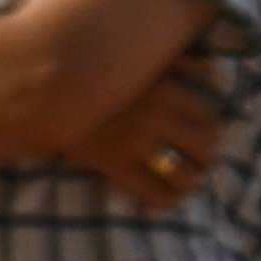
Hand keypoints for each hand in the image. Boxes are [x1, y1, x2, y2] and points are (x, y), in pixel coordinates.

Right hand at [70, 61, 225, 212]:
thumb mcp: (140, 60)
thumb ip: (176, 60)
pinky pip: (155, 194)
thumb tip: (207, 66)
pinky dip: (168, 201)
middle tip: (200, 163)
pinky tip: (167, 197)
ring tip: (186, 181)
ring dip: (192, 182)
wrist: (48, 92)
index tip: (206, 138)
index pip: (211, 121)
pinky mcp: (116, 167)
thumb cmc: (100, 74)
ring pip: (185, 177)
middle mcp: (157, 119)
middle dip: (207, 160)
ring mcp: (136, 145)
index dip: (212, 133)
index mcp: (168, 92)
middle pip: (205, 150)